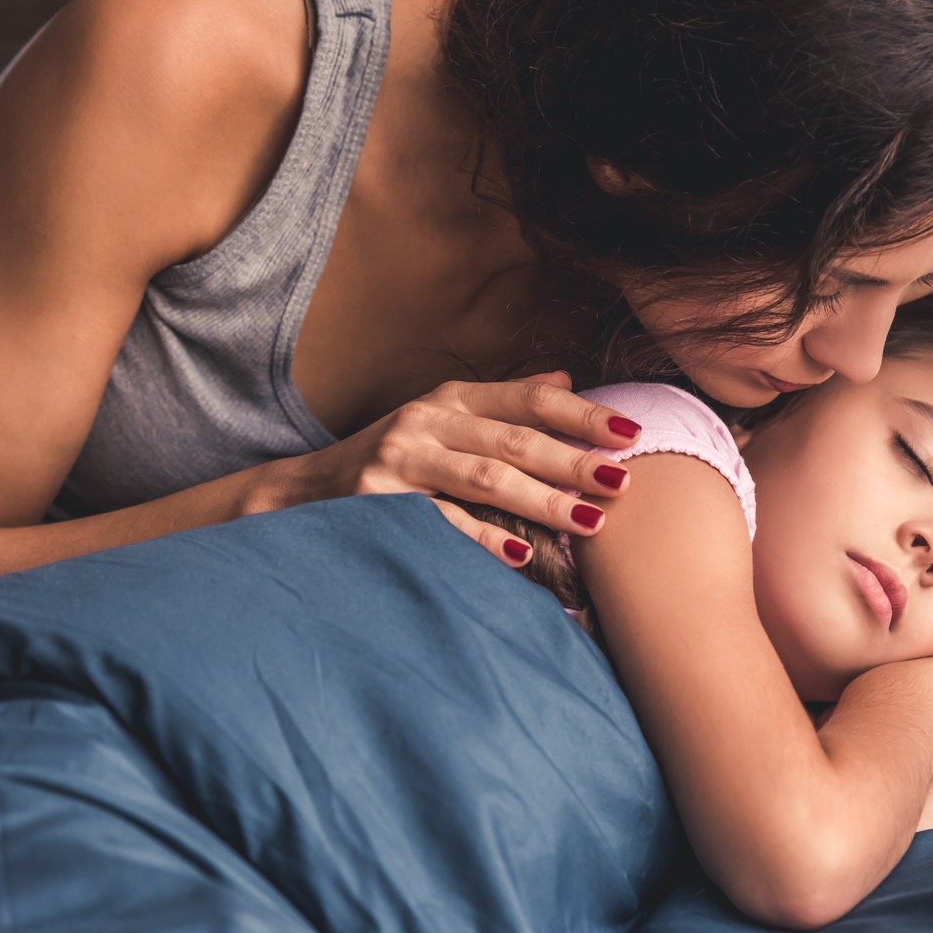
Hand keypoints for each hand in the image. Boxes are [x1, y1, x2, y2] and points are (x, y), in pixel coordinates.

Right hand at [263, 372, 643, 567]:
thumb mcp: (443, 420)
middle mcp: (427, 422)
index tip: (631, 433)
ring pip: (485, 477)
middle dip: (573, 461)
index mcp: (451, 399)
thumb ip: (503, 403)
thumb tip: (566, 379)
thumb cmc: (391, 460)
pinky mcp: (377, 501)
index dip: (582, 416)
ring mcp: (400, 460)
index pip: (529, 400)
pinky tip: (522, 553)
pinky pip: (441, 522)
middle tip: (623, 482)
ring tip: (590, 521)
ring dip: (543, 500)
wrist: (301, 493)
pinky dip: (483, 537)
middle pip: (514, 440)